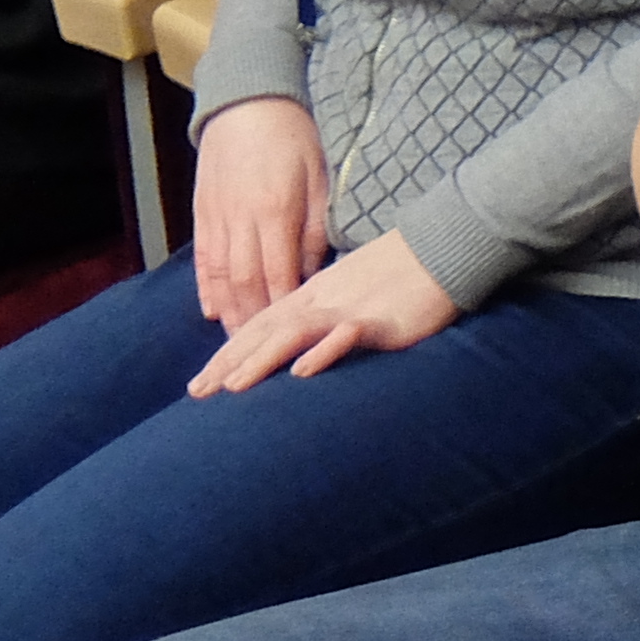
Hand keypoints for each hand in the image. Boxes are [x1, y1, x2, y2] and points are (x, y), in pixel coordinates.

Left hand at [184, 229, 456, 392]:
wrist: (443, 248)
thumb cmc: (402, 274)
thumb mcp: (354, 294)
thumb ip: (326, 316)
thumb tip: (303, 347)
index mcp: (313, 296)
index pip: (260, 326)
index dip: (227, 353)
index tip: (201, 383)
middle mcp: (321, 302)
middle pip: (264, 331)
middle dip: (227, 363)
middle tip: (196, 393)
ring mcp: (348, 309)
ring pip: (293, 333)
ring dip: (260, 360)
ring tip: (232, 387)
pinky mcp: (379, 319)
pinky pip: (346, 334)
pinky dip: (322, 351)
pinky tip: (302, 371)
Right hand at [191, 97, 329, 329]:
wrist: (247, 100)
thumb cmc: (294, 138)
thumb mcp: (319, 179)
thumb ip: (315, 229)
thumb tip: (312, 275)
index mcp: (275, 211)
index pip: (280, 275)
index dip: (285, 313)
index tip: (293, 343)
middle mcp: (241, 218)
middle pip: (246, 284)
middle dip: (254, 325)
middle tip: (263, 363)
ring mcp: (216, 216)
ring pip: (221, 276)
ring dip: (229, 314)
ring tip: (238, 347)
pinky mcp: (201, 211)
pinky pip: (202, 257)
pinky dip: (206, 287)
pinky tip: (211, 311)